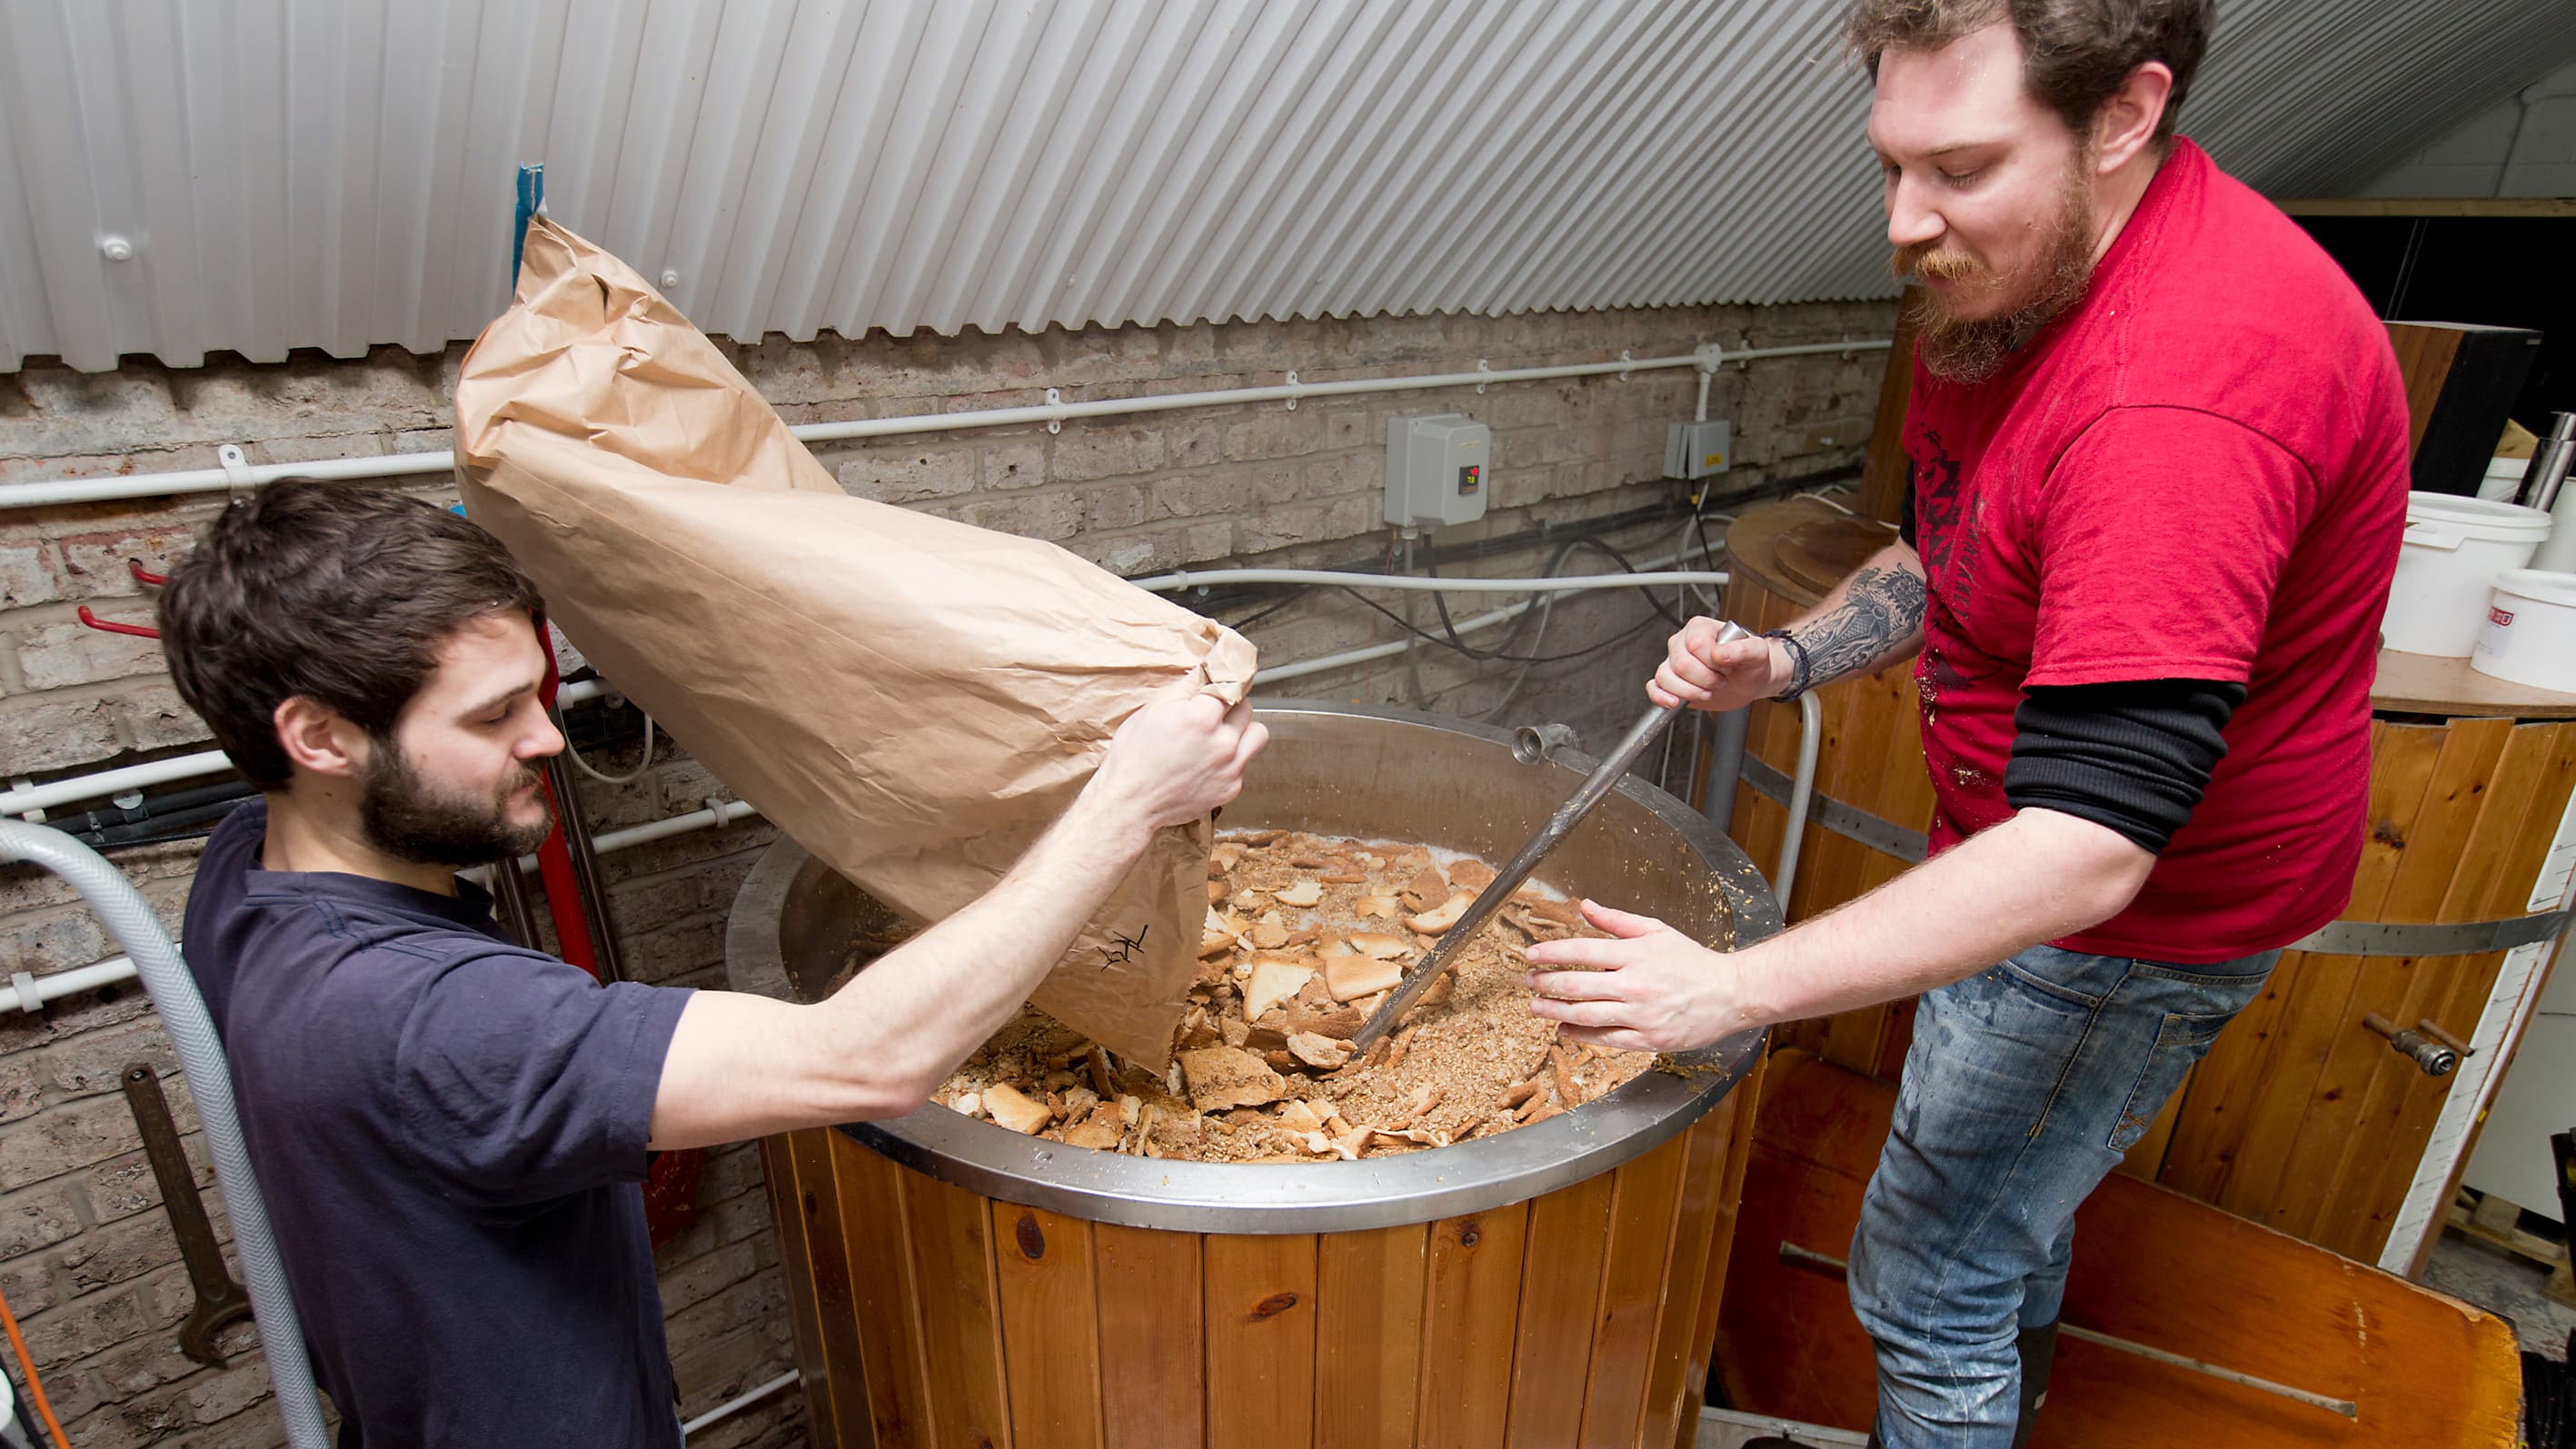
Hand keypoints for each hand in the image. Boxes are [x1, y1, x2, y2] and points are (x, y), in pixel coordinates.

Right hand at [1090, 694, 1266, 831]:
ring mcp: (1230, 767)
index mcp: (1201, 717)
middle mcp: (1222, 742)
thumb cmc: (1134, 757)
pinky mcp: (1232, 788)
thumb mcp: (1152, 709)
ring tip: (1220, 735)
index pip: (1230, 685)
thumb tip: (1206, 671)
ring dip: (1243, 730)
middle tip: (1211, 714)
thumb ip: (1185, 687)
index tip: (1220, 683)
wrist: (1130, 802)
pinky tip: (1209, 762)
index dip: (1221, 684)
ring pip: (1257, 734)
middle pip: (1246, 708)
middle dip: (1229, 707)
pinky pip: (1245, 763)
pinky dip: (1232, 760)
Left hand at [1524, 900, 1751, 1052]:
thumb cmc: (1693, 962)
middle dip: (1546, 983)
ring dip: (1555, 1010)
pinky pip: (1606, 1039)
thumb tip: (1585, 906)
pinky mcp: (1649, 1040)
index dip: (1552, 953)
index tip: (1531, 955)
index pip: (1584, 950)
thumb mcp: (1657, 931)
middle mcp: (1637, 984)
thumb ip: (1618, 921)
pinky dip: (1581, 1034)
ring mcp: (1642, 1015)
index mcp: (1637, 954)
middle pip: (1579, 985)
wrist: (1731, 994)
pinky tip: (1564, 1027)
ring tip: (1535, 1005)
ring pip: (1587, 1014)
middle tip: (1528, 981)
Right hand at [1648, 616, 1785, 712]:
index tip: (1727, 667)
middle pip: (1681, 664)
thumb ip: (1743, 649)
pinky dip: (1662, 697)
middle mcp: (1682, 642)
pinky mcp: (1670, 682)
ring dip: (1690, 692)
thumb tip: (1720, 654)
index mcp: (1701, 628)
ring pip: (1665, 677)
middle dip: (1705, 680)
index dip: (1712, 662)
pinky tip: (1675, 702)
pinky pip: (1654, 688)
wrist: (1749, 681)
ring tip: (1707, 691)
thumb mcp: (1758, 653)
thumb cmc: (1751, 663)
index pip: (1696, 644)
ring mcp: (1673, 662)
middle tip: (1720, 681)